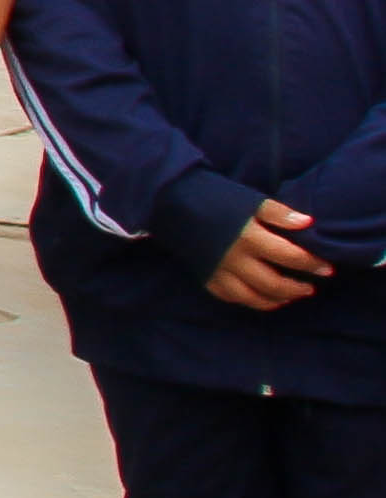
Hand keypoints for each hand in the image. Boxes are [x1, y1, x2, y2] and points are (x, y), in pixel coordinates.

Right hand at [210, 197, 334, 311]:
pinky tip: (262, 297)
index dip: (311, 264)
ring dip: (276, 300)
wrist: (171, 201)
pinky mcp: (206, 277)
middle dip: (296, 288)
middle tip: (310, 288)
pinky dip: (251, 301)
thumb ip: (279, 213)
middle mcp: (234, 259)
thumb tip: (308, 224)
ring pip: (252, 297)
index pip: (289, 257)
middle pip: (273, 283)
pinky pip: (232, 297)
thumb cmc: (216, 196)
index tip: (326, 268)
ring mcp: (218, 271)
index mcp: (249, 237)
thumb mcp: (250, 200)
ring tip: (290, 296)